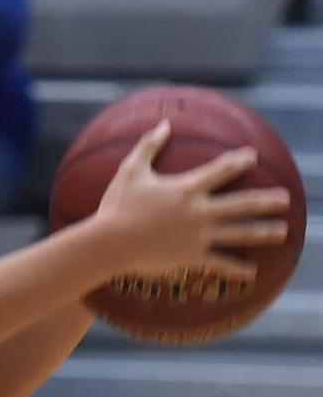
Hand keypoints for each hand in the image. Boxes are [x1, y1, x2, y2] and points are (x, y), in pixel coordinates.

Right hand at [95, 120, 289, 279]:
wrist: (111, 242)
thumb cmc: (117, 204)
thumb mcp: (130, 170)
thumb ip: (149, 146)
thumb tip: (164, 124)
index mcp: (185, 189)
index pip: (219, 171)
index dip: (238, 161)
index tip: (252, 156)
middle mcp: (198, 212)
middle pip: (241, 204)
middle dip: (266, 201)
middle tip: (286, 198)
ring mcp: (198, 236)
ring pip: (239, 234)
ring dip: (263, 232)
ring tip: (283, 231)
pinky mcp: (192, 257)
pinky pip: (221, 264)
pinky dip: (238, 269)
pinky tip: (252, 272)